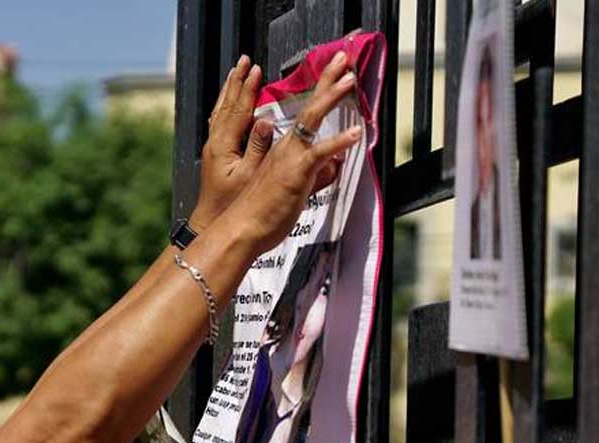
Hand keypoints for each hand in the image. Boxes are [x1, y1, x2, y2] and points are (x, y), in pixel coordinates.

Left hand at [192, 55, 271, 231]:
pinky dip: (227, 107)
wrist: (211, 223)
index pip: (238, 108)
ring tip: (236, 74)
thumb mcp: (249, 177)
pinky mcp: (214, 156)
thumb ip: (258, 148)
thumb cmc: (231, 206)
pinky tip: (230, 105)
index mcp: (223, 145)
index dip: (248, 88)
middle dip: (236, 81)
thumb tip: (265, 122)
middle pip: (226, 104)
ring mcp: (212, 148)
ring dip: (230, 91)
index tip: (256, 69)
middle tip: (244, 61)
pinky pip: (220, 122)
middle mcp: (214, 143)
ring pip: (220, 111)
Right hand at [221, 51, 360, 254]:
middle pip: (309, 105)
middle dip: (327, 79)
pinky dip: (339, 141)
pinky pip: (319, 152)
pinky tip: (356, 132)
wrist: (241, 229)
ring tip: (349, 78)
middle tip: (342, 58)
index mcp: (284, 149)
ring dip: (331, 96)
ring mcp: (290, 157)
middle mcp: (286, 147)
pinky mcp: (296, 173)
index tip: (335, 73)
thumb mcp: (296, 191)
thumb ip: (318, 175)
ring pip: (311, 119)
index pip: (306, 112)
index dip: (321, 90)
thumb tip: (336, 164)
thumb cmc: (262, 214)